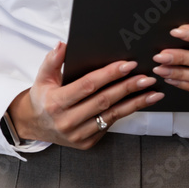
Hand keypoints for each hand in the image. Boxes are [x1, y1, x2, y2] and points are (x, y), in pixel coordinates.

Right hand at [8, 40, 164, 148]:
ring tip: (153, 92)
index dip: (109, 75)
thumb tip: (63, 44)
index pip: (88, 86)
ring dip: (135, 103)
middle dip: (128, 88)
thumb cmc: (42, 97)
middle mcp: (68, 121)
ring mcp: (79, 135)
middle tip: (147, 77)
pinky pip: (110, 125)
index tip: (127, 64)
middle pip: (104, 101)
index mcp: (57, 102)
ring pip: (111, 116)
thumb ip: (52, 60)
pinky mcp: (87, 143)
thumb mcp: (41, 76)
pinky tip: (139, 103)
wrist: (36, 125)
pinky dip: (126, 113)